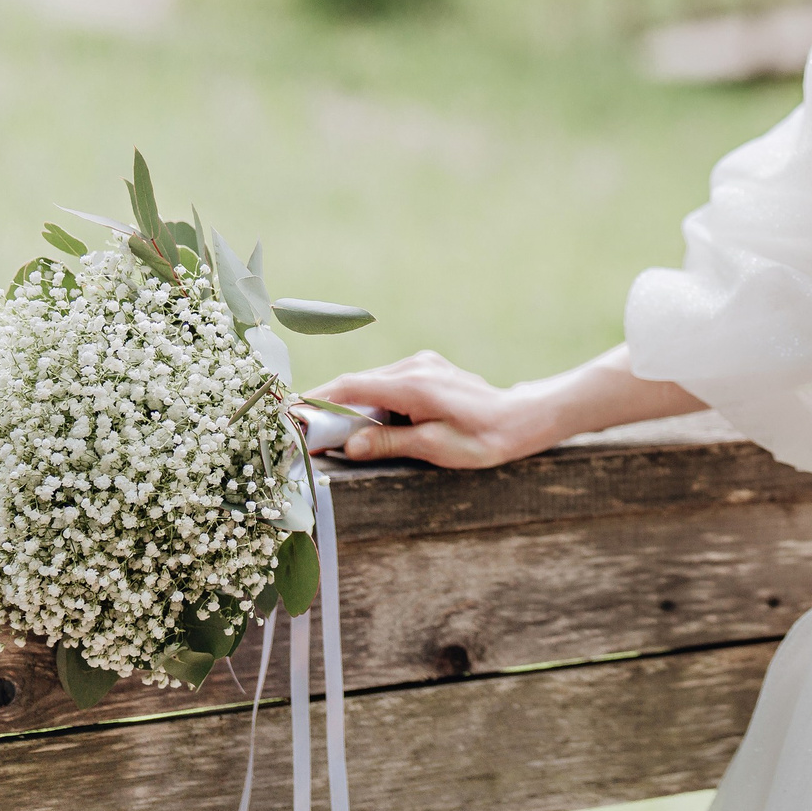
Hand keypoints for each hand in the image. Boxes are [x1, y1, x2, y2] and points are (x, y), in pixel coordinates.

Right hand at [317, 350, 532, 468]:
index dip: (318, 400)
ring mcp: (423, 363)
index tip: (292, 414)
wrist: (519, 419)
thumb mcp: (432, 447)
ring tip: (331, 431)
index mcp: (412, 384)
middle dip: (330, 406)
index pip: (351, 386)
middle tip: (305, 431)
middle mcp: (414, 366)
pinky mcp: (428, 368)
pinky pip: (389, 383)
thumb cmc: (480, 439)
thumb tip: (347, 446)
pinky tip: (367, 420)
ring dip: (352, 404)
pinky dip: (372, 400)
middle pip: (358, 383)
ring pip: (372, 383)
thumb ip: (387, 443)